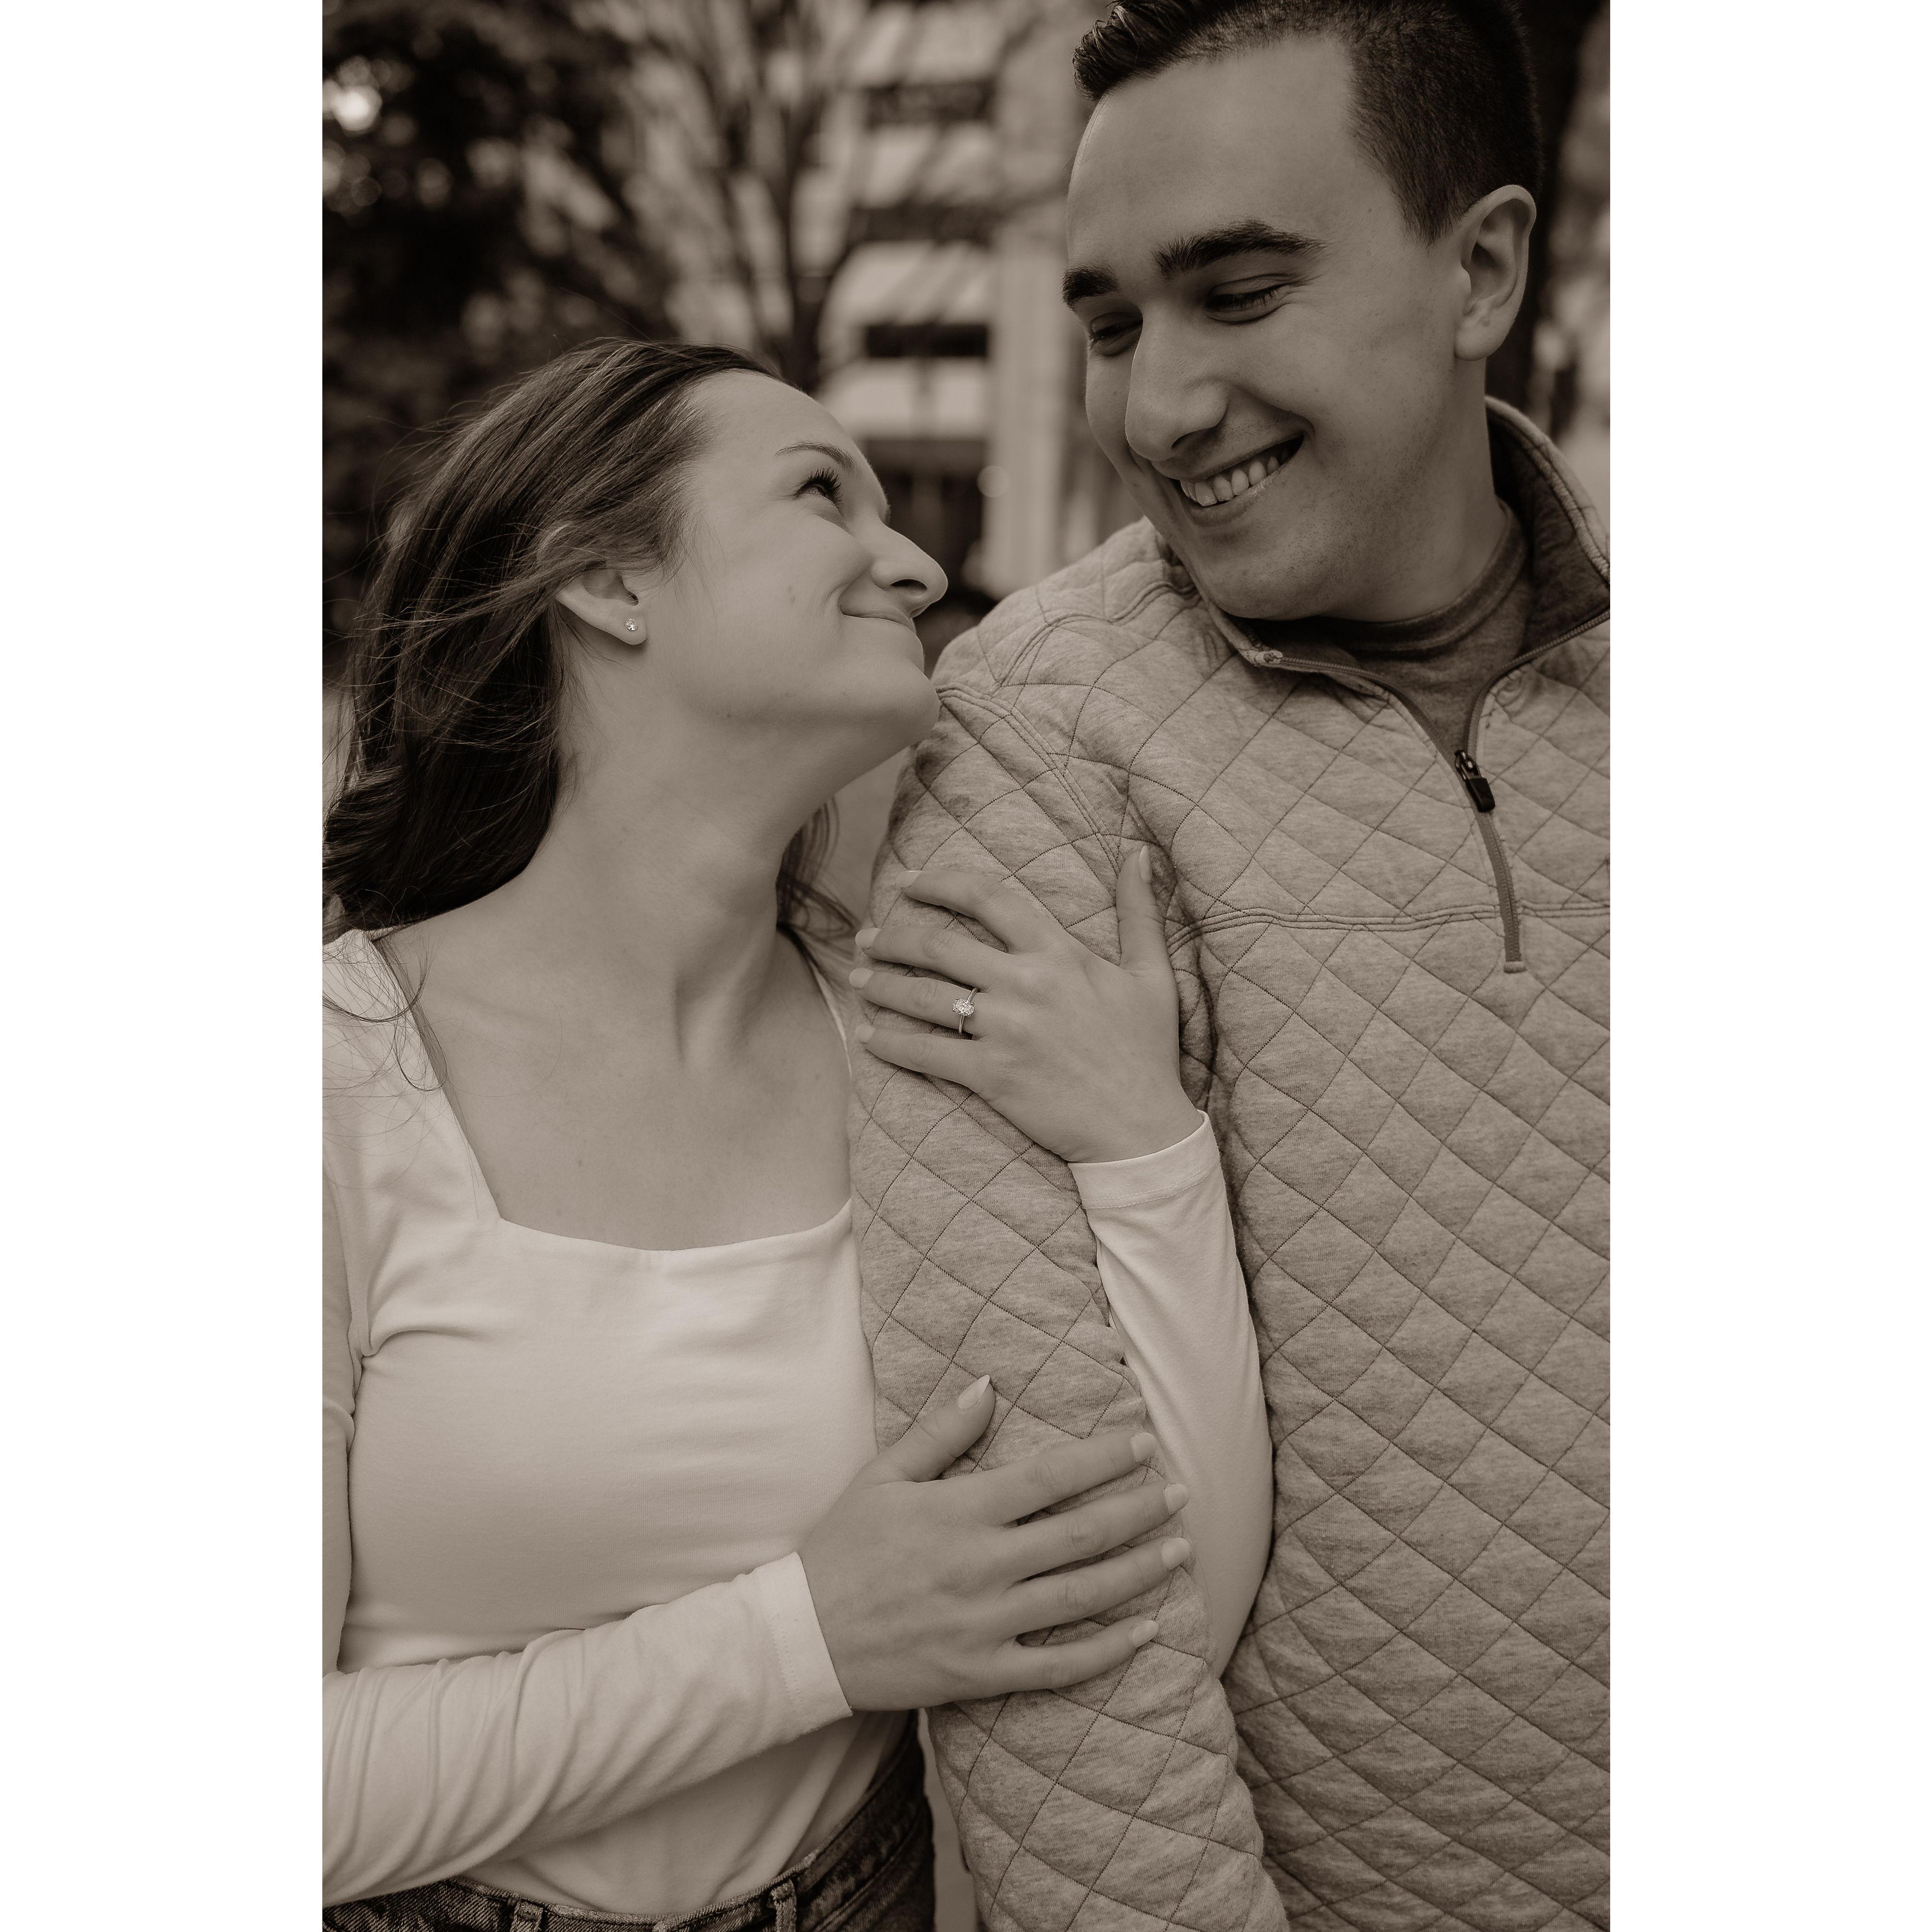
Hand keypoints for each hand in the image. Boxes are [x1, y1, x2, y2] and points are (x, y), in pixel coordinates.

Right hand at [798, 1376, 1191, 1710]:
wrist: (803, 1636)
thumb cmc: (842, 1547)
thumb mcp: (883, 1475)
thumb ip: (942, 1432)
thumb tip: (989, 1384)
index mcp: (960, 1512)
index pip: (1052, 1477)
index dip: (1105, 1458)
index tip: (1144, 1441)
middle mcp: (982, 1567)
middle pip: (1081, 1535)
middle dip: (1139, 1510)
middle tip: (1180, 1491)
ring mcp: (986, 1624)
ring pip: (1082, 1596)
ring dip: (1138, 1572)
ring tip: (1179, 1550)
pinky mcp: (982, 1673)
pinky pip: (1059, 1665)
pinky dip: (1108, 1650)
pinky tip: (1146, 1631)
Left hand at [849, 850, 1199, 1164]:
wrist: (1140, 1129)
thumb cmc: (1146, 1051)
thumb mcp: (1151, 974)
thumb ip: (1139, 910)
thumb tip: (1138, 853)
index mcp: (1058, 953)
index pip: (987, 898)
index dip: (939, 883)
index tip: (909, 883)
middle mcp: (1025, 984)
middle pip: (937, 946)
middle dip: (891, 938)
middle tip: (868, 937)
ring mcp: (1004, 1030)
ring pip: (922, 997)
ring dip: (880, 985)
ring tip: (858, 978)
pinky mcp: (990, 1075)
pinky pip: (924, 1052)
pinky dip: (888, 1042)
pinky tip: (866, 1035)